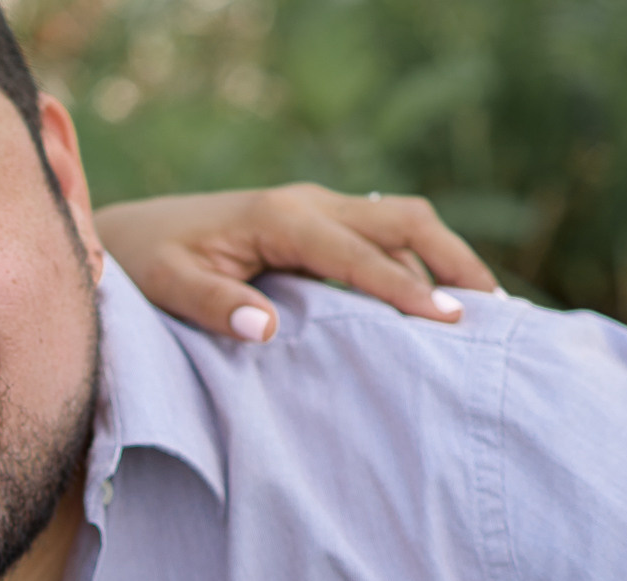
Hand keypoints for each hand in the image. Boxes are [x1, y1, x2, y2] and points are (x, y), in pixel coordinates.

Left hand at [95, 183, 501, 341]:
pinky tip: (439, 298)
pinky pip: (382, 235)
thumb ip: (213, 305)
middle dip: (453, 261)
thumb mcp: (168, 286)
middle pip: (404, 219)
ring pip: (401, 221)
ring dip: (445, 258)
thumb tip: (264, 330)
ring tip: (486, 309)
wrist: (131, 233)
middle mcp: (308, 204)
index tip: (448, 320)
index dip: (405, 287)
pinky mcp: (316, 223)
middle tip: (495, 313)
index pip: (358, 253)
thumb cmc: (146, 264)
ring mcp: (316, 208)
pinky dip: (419, 260)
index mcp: (279, 219)